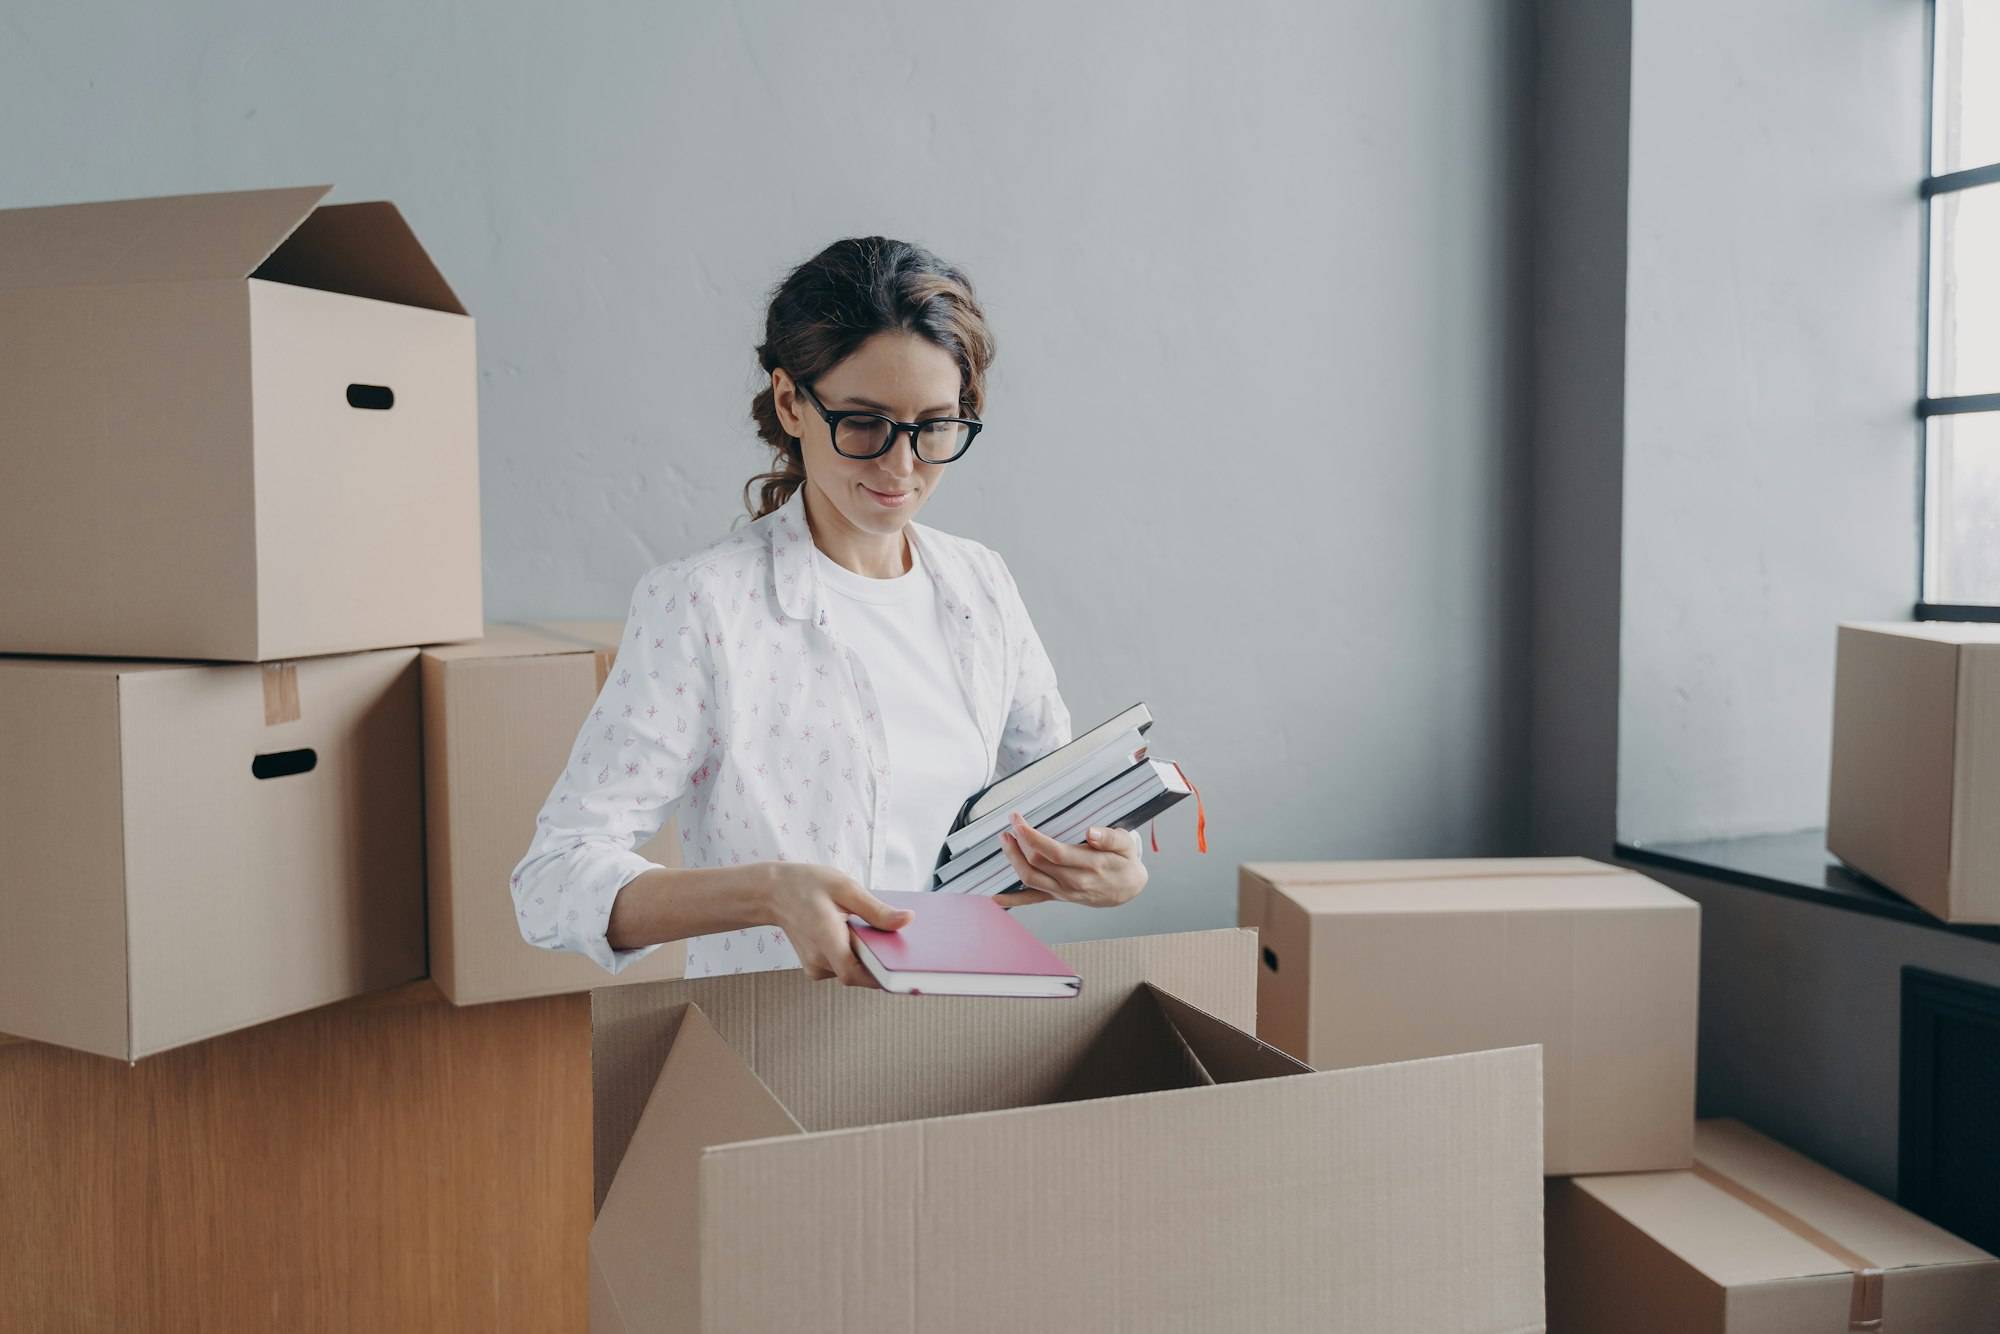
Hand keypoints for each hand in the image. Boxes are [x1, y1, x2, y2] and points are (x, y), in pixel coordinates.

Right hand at [757, 862, 913, 985]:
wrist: (774, 893)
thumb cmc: (808, 885)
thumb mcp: (845, 888)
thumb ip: (876, 909)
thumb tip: (907, 921)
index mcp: (825, 939)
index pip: (855, 973)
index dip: (882, 976)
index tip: (905, 968)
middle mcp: (818, 960)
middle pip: (860, 973)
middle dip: (882, 961)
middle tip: (902, 943)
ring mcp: (816, 966)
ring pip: (853, 971)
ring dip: (868, 956)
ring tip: (877, 931)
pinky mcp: (817, 967)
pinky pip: (844, 967)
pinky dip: (856, 955)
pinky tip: (859, 934)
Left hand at [993, 811, 1146, 909]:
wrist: (1128, 889)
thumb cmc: (1124, 862)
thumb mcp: (1126, 844)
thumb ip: (1110, 837)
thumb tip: (1092, 832)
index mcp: (1090, 864)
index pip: (1052, 851)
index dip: (1031, 836)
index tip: (1018, 820)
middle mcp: (1073, 882)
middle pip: (1036, 863)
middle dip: (1018, 843)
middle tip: (1010, 825)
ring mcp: (1063, 892)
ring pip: (1030, 879)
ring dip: (1012, 860)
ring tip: (1005, 841)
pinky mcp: (1057, 897)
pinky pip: (1031, 900)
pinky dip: (1011, 900)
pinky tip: (994, 897)